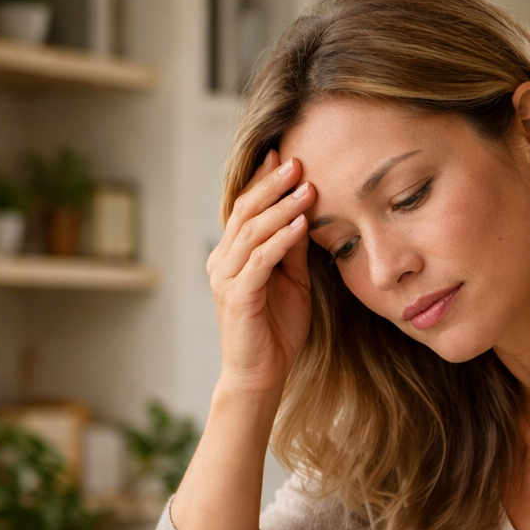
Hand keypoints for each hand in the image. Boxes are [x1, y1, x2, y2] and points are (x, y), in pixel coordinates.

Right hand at [207, 152, 314, 397]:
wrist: (262, 374)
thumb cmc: (277, 329)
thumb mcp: (292, 281)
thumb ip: (292, 249)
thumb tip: (305, 212)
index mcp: (232, 255)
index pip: (245, 209)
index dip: (262, 181)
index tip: (285, 155)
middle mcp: (222, 261)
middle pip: (245, 212)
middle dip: (272, 185)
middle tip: (297, 161)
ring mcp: (226, 277)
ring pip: (252, 231)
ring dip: (282, 207)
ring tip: (307, 187)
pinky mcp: (237, 295)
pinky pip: (260, 259)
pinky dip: (281, 239)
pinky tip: (301, 223)